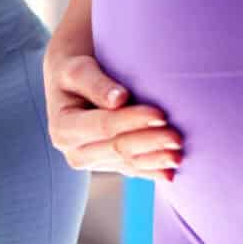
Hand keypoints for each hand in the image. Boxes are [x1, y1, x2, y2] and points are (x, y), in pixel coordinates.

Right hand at [45, 54, 182, 180]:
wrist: (72, 83)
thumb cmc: (75, 69)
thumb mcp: (77, 70)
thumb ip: (96, 83)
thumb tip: (119, 99)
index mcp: (63, 128)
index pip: (103, 126)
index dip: (132, 121)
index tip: (160, 114)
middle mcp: (74, 151)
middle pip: (118, 148)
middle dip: (149, 142)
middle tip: (177, 137)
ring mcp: (91, 162)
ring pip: (128, 163)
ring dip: (155, 159)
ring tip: (179, 155)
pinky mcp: (107, 166)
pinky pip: (132, 171)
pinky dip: (152, 171)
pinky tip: (171, 174)